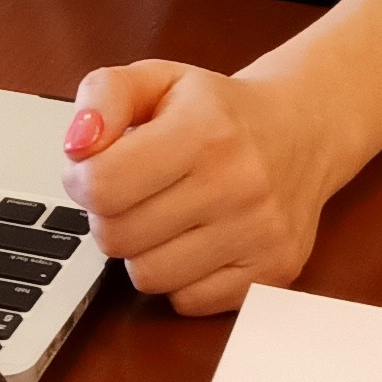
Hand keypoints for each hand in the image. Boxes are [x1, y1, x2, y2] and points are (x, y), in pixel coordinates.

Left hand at [61, 61, 343, 314]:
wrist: (304, 131)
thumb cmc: (220, 110)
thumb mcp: (158, 79)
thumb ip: (104, 96)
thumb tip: (77, 146)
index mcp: (205, 130)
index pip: (102, 186)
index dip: (83, 180)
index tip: (96, 169)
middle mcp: (239, 184)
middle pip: (117, 238)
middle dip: (110, 216)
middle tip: (134, 193)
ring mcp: (261, 234)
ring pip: (148, 277)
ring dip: (144, 250)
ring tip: (166, 216)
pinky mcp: (274, 272)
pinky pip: (188, 302)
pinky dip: (180, 278)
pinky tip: (197, 241)